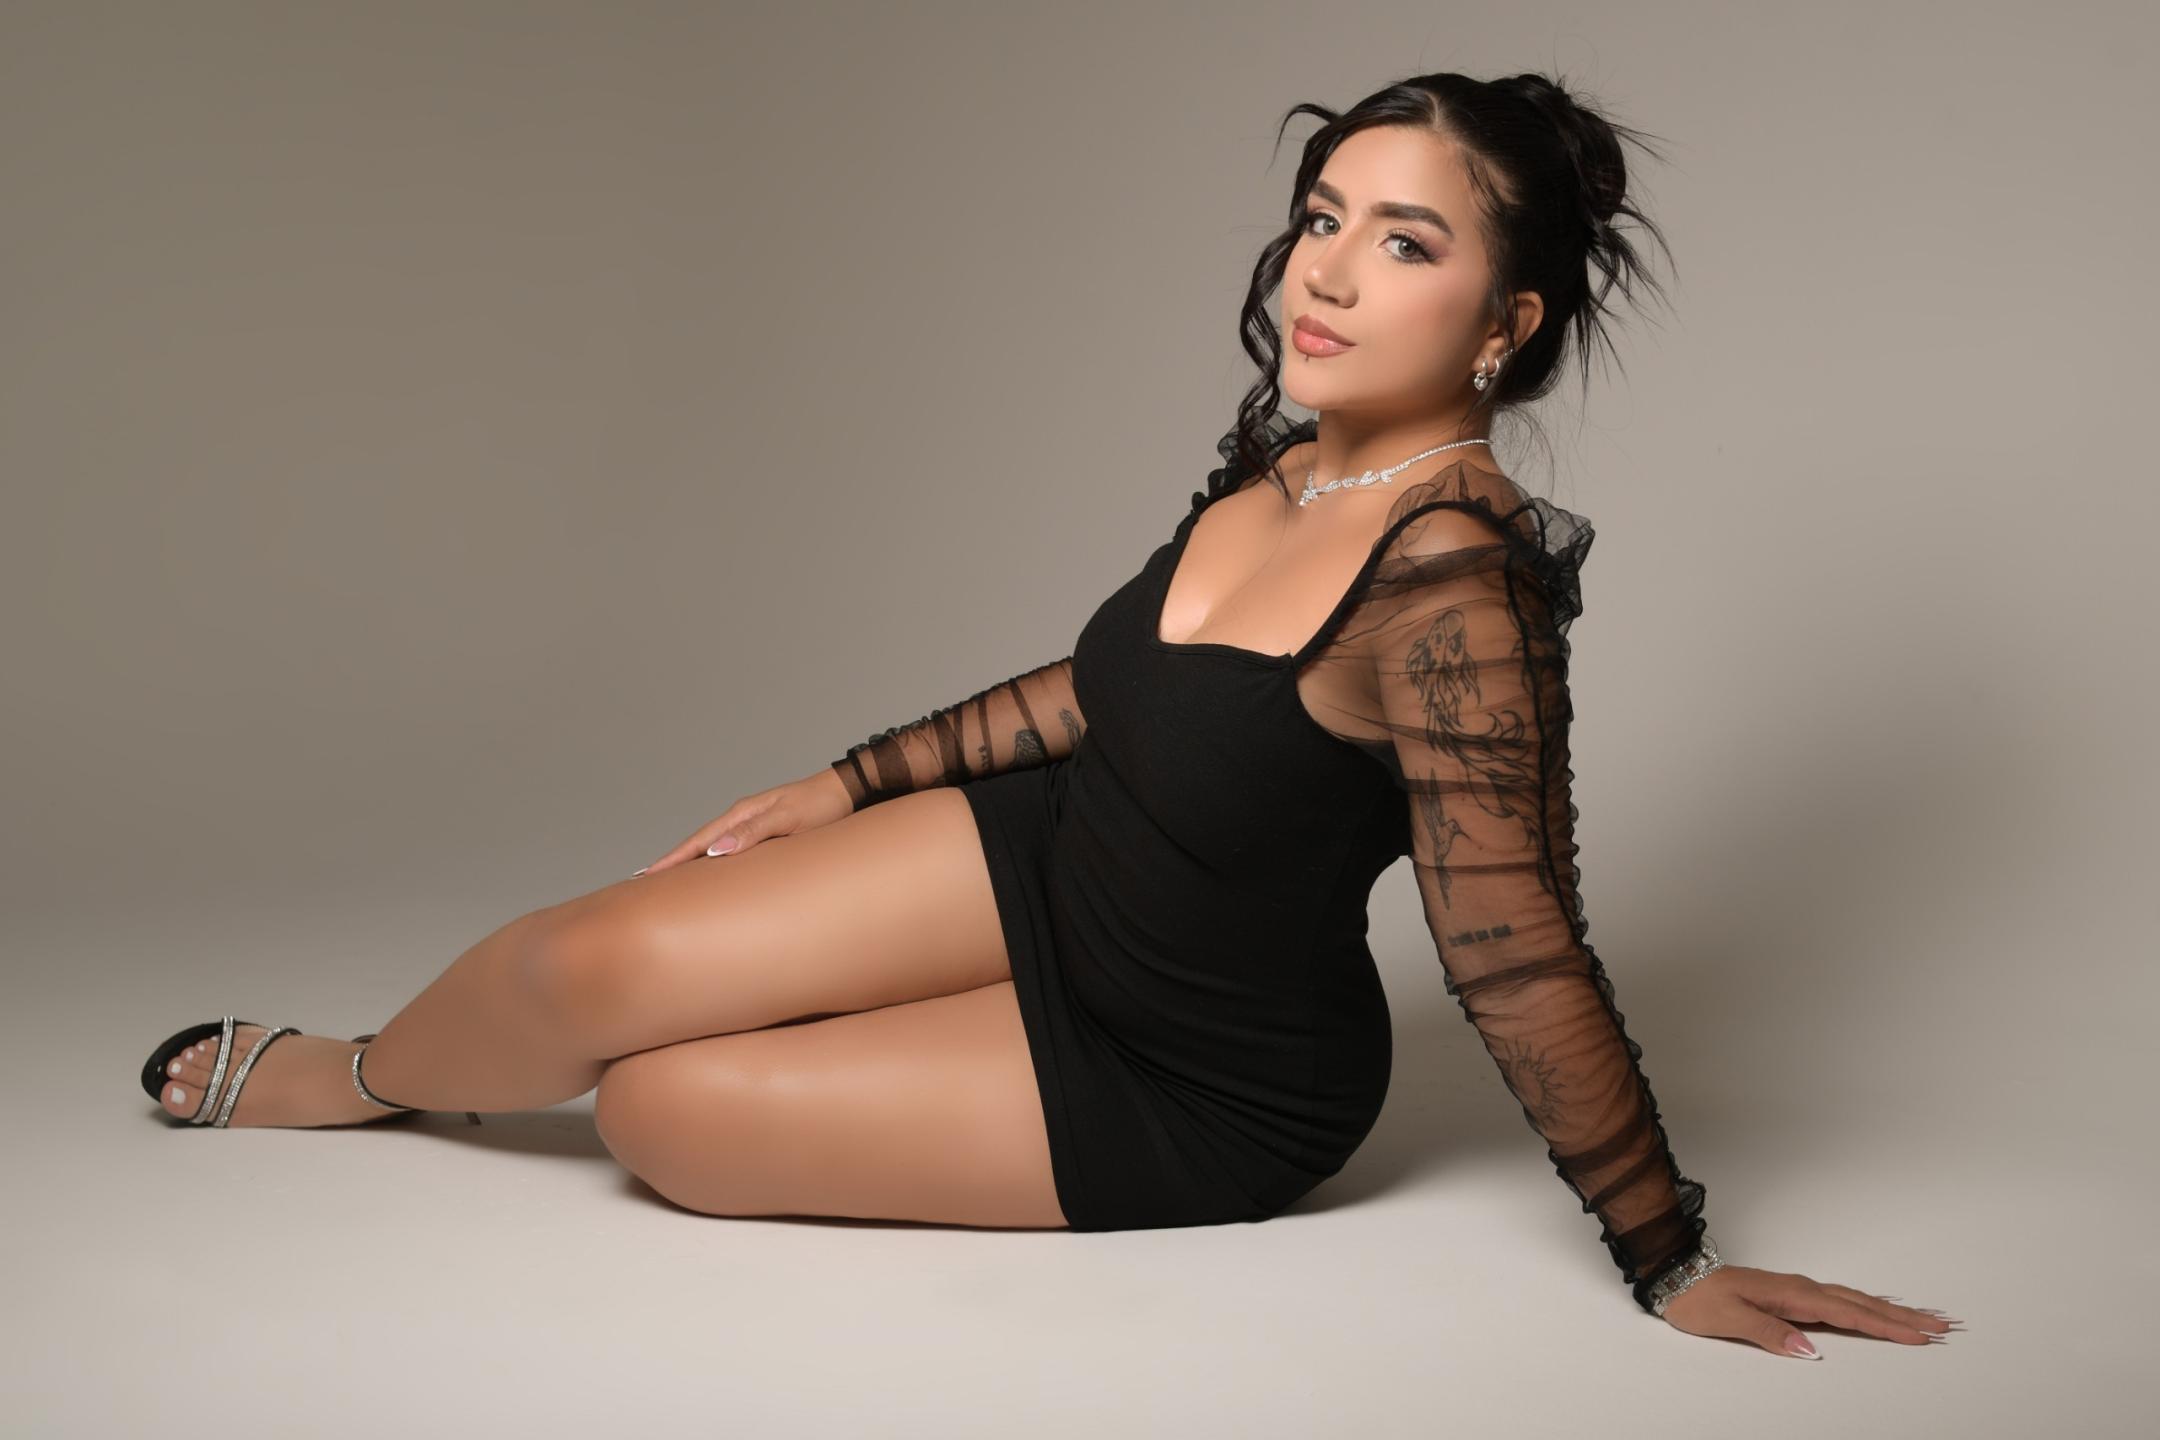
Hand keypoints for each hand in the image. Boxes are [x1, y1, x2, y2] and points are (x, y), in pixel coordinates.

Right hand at [631, 769, 855, 875]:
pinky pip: (728, 848)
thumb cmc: (820, 807)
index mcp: (741, 814)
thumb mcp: (787, 819)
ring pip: (711, 845)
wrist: (845, 792)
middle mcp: (741, 818)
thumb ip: (753, 833)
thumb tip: (716, 850)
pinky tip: (708, 869)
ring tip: (668, 879)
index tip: (647, 876)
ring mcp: (750, 824)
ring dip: (690, 861)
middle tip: (644, 881)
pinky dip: (711, 859)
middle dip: (672, 862)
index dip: (673, 859)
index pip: (699, 840)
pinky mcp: (763, 831)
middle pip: (698, 843)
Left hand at [1658, 1265, 1962, 1358]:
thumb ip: (1771, 1334)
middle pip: (1862, 1304)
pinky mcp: (1790, 1296)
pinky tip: (1874, 1308)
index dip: (1886, 1327)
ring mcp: (1797, 1291)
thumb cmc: (1698, 1299)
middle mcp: (1800, 1289)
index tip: (1921, 1336)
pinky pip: (1838, 1300)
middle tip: (1943, 1326)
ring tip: (1923, 1318)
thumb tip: (1812, 1350)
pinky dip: (1864, 1305)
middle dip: (1903, 1317)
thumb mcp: (1730, 1321)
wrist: (1674, 1277)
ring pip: (1854, 1301)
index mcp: (1792, 1295)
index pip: (1849, 1314)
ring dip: (1889, 1310)